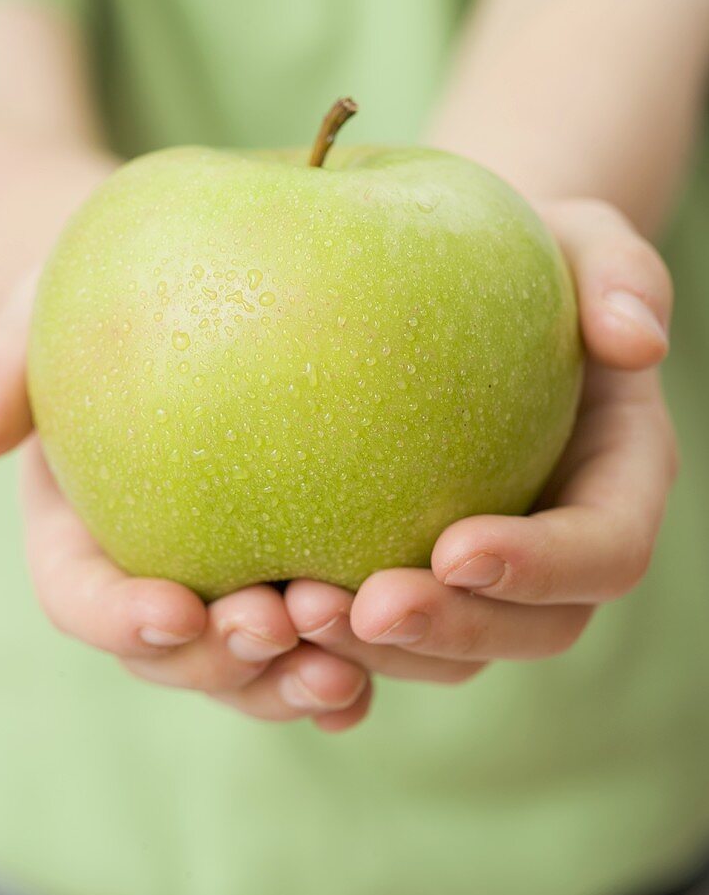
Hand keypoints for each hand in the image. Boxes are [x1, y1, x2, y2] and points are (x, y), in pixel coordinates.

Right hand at [0, 280, 369, 732]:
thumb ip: (9, 365)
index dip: (121, 616)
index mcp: (83, 531)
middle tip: (275, 628)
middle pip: (174, 656)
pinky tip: (394, 659)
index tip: (177, 609)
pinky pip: (328, 640)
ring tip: (341, 670)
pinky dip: (356, 665)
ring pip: (252, 670)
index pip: (83, 596)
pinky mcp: (304, 568)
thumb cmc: (122, 287)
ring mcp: (231, 581)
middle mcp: (157, 572)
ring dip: (292, 681)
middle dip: (220, 661)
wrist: (207, 290)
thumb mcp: (55, 303)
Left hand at [284, 199, 677, 683]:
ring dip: (375, 653)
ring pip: (447, 652)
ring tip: (290, 613)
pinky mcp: (411, 573)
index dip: (543, 566)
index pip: (605, 551)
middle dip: (448, 632)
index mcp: (615, 482)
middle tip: (361, 606)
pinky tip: (257, 623)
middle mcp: (556, 547)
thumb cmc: (524, 256)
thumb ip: (623, 278)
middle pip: (528, 630)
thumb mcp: (582, 241)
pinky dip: (326, 650)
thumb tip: (638, 341)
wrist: (456, 285)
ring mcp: (483, 573)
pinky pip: (377, 635)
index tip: (455, 548)